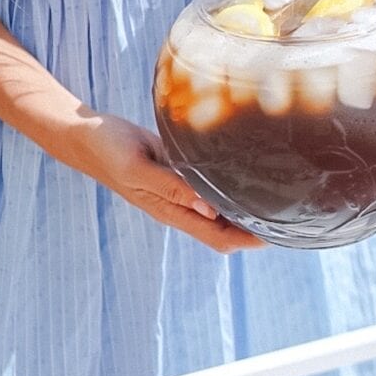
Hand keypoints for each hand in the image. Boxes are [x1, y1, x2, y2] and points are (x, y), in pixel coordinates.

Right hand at [71, 112, 264, 253]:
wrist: (86, 135)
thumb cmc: (109, 148)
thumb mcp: (139, 166)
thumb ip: (172, 188)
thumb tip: (209, 211)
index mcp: (171, 211)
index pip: (219, 238)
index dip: (249, 240)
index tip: (278, 231)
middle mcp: (180, 207)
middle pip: (226, 231)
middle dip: (256, 229)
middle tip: (290, 212)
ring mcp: (180, 192)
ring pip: (221, 212)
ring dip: (246, 210)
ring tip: (278, 197)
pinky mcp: (179, 174)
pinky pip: (211, 189)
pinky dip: (231, 188)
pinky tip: (249, 175)